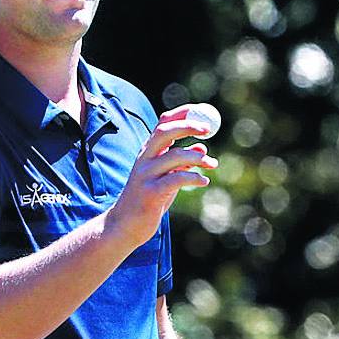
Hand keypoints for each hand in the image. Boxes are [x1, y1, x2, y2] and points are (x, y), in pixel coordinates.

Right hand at [107, 105, 218, 246]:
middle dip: (187, 126)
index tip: (201, 113)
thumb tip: (202, 147)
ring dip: (198, 157)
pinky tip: (203, 181)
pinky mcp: (151, 193)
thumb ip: (182, 162)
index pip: (162, 123)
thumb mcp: (166, 177)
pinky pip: (177, 179)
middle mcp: (144, 160)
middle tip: (207, 129)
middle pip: (165, 132)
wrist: (125, 225)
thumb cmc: (148, 200)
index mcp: (147, 152)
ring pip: (175, 156)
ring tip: (212, 164)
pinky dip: (194, 177)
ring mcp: (146, 176)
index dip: (182, 114)